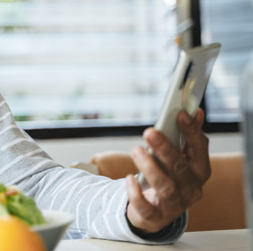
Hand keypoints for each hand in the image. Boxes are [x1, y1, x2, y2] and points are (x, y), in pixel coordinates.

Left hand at [125, 109, 209, 233]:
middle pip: (180, 168)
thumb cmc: (167, 178)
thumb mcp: (177, 158)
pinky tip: (129, 179)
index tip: (181, 115)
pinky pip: (146, 207)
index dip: (192, 132)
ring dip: (150, 167)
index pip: (200, 150)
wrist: (154, 211)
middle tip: (150, 132)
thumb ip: (186, 137)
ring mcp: (174, 205)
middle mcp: (191, 189)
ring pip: (165, 187)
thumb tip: (195, 112)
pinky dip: (136, 193)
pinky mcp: (155, 217)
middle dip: (165, 149)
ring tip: (136, 150)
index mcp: (199, 171)